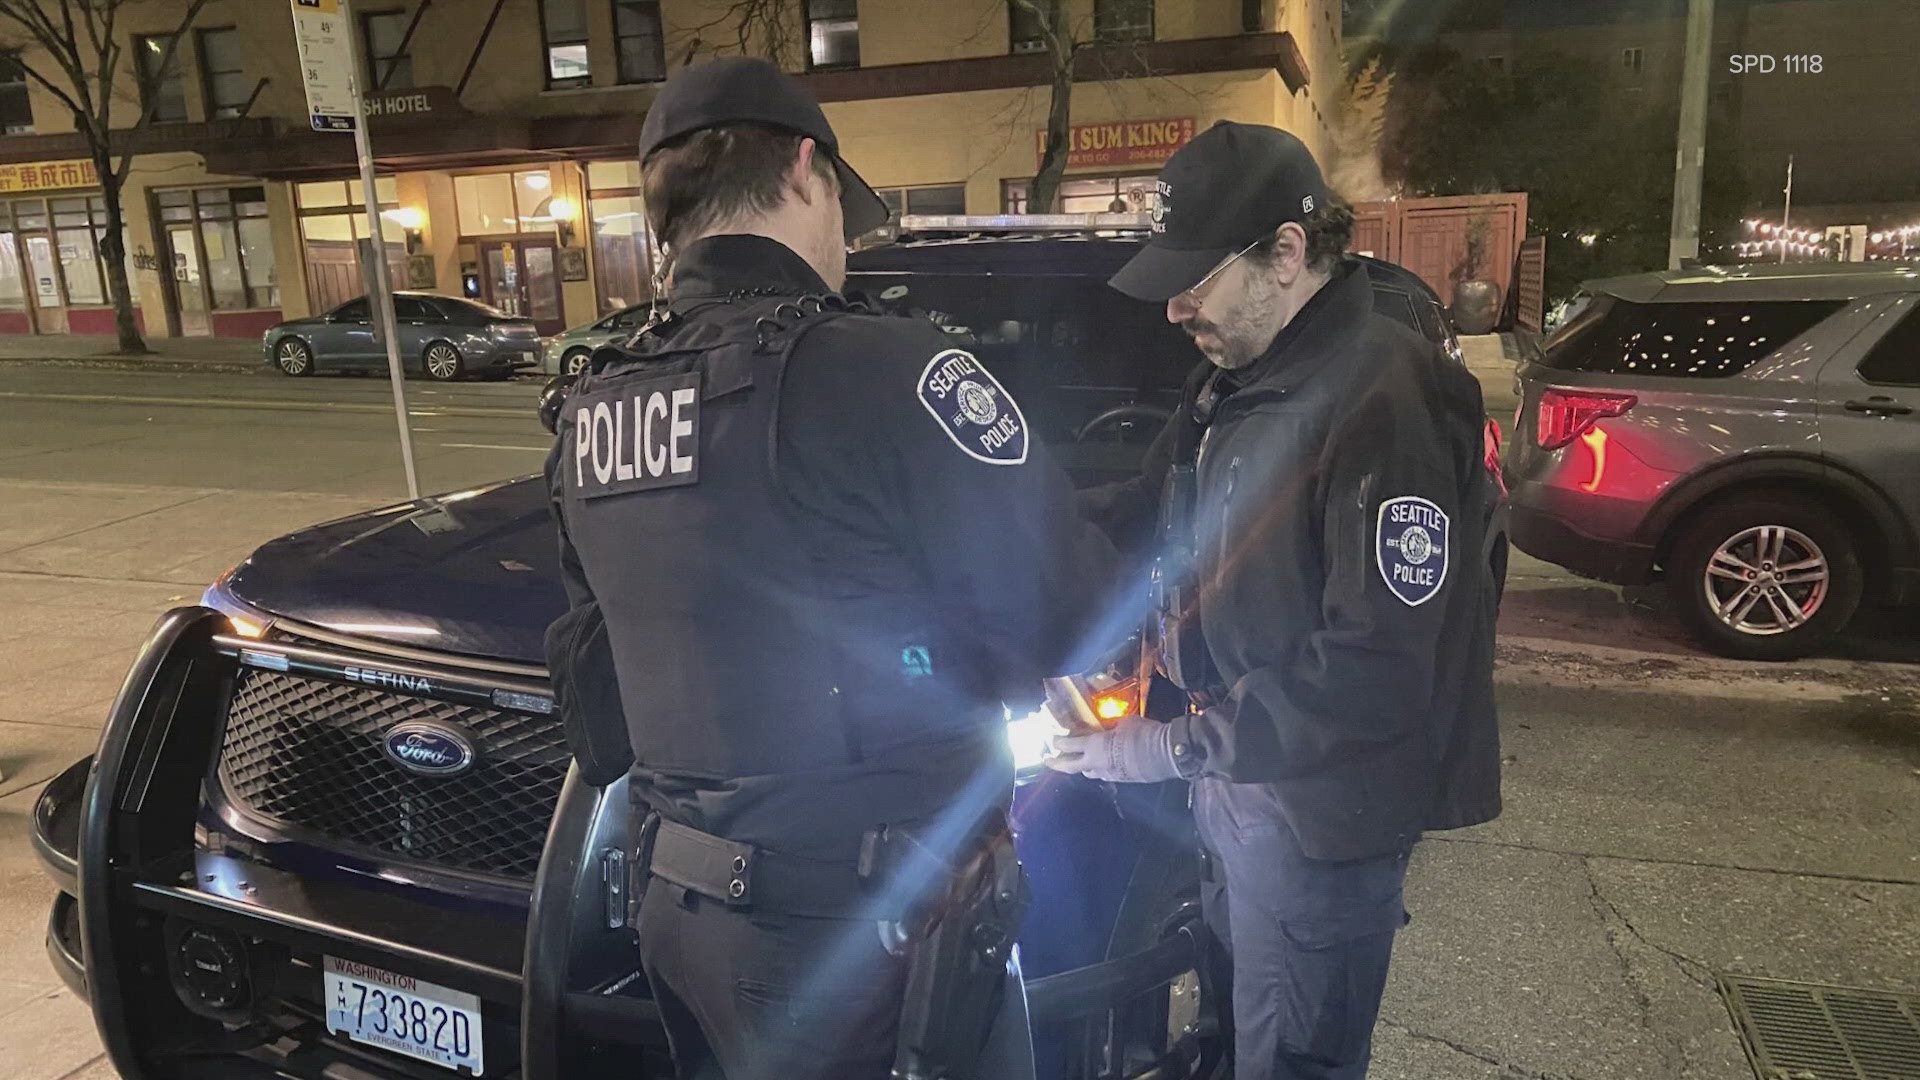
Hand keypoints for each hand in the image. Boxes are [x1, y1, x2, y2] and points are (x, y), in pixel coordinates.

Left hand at [1044, 715, 1179, 783]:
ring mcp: (1108, 774)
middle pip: (1069, 766)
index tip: (1052, 739)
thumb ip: (1110, 727)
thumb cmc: (1144, 734)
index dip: (1057, 742)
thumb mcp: (1124, 723)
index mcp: (1094, 746)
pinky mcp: (1120, 780)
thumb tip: (1107, 727)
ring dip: (1080, 766)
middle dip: (1056, 763)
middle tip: (1048, 760)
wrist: (1165, 754)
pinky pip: (1104, 775)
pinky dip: (1099, 769)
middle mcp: (1096, 763)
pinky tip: (1102, 763)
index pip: (1068, 745)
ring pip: (1087, 772)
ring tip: (1078, 760)